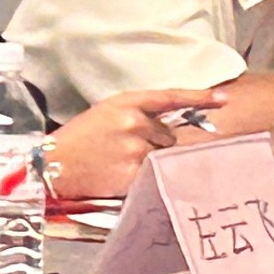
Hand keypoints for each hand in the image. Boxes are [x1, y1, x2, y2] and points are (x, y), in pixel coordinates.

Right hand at [43, 87, 225, 199]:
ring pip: (163, 156)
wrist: (52, 164)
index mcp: (126, 102)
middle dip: (156, 143)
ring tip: (119, 161)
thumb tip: (169, 127)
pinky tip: (120, 174)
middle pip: (169, 135)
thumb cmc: (78, 138)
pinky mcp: (132, 174)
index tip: (222, 99)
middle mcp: (133, 122)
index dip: (199, 98)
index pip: (170, 97)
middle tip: (126, 148)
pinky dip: (143, 176)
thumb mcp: (106, 113)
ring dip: (150, 160)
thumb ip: (138, 114)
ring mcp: (134, 149)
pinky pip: (153, 175)